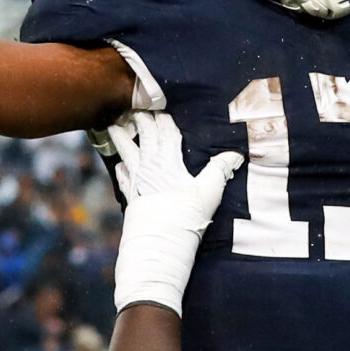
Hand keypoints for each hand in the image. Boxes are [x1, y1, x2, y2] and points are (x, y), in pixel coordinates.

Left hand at [104, 111, 242, 315]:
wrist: (159, 245)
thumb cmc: (186, 218)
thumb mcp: (209, 192)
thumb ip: (220, 169)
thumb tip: (236, 154)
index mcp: (169, 161)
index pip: (166, 132)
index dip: (164, 118)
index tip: (160, 105)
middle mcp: (150, 167)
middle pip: (145, 137)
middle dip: (142, 121)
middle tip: (134, 107)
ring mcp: (138, 181)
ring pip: (128, 152)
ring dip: (122, 138)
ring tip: (114, 126)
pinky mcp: (131, 197)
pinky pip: (123, 176)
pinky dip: (121, 167)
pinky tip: (119, 164)